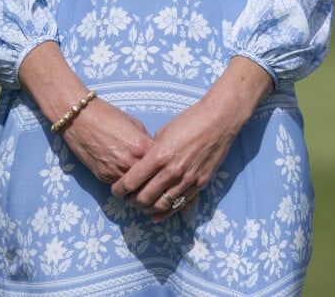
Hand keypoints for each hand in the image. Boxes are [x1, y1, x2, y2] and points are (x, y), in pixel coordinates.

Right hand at [18, 41, 154, 184]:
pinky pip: (120, 185)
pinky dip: (126, 185)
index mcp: (141, 147)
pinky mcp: (104, 177)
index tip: (169, 165)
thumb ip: (146, 140)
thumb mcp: (134, 123)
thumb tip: (154, 153)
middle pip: (151, 182)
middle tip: (160, 181)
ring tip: (146, 184)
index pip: (163, 164)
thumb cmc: (107, 115)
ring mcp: (116, 173)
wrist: (79, 118)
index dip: (166, 164)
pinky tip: (129, 180)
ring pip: (136, 190)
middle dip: (156, 181)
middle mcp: (130, 163)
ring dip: (141, 188)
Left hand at [111, 57, 271, 220]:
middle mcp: (172, 171)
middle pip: (144, 197)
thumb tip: (144, 161)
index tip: (115, 190)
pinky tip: (157, 215)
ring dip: (148, 208)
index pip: (132, 180)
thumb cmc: (190, 120)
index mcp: (159, 155)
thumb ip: (153, 149)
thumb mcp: (164, 131)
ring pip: (161, 205)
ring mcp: (187, 180)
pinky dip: (166, 212)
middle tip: (126, 199)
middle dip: (131, 201)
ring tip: (141, 205)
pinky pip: (180, 204)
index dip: (120, 189)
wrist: (219, 120)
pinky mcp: (200, 184)